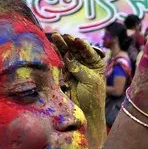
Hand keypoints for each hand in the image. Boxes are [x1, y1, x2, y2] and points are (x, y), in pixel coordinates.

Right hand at [51, 33, 106, 148]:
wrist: (85, 113)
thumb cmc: (93, 98)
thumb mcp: (90, 81)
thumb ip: (79, 68)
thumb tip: (67, 55)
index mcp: (96, 64)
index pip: (89, 51)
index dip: (83, 46)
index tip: (77, 41)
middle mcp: (85, 63)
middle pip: (76, 50)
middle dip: (69, 42)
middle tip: (62, 36)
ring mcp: (73, 68)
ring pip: (66, 54)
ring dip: (60, 46)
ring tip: (55, 37)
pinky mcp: (63, 74)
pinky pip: (59, 62)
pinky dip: (55, 55)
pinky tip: (51, 47)